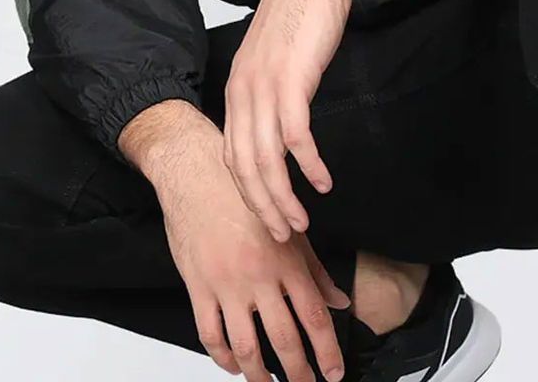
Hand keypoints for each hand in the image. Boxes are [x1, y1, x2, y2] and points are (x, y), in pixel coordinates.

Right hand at [121, 101, 350, 381]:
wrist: (198, 176)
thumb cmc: (245, 199)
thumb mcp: (288, 229)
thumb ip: (315, 269)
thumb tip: (339, 301)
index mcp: (286, 260)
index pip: (314, 316)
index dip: (327, 351)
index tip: (334, 374)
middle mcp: (259, 276)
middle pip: (284, 338)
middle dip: (299, 372)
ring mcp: (227, 284)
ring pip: (246, 345)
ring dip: (260, 374)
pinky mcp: (198, 287)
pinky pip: (211, 334)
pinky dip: (223, 358)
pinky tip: (234, 365)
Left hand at [222, 0, 396, 241]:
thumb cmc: (299, 16)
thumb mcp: (275, 60)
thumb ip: (272, 92)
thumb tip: (281, 127)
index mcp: (236, 90)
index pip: (232, 157)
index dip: (248, 194)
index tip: (268, 218)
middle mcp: (242, 92)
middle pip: (245, 166)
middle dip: (262, 207)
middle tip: (283, 236)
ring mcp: (264, 86)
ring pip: (266, 158)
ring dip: (283, 197)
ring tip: (301, 223)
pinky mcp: (292, 78)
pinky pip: (296, 135)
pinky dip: (308, 164)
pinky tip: (322, 181)